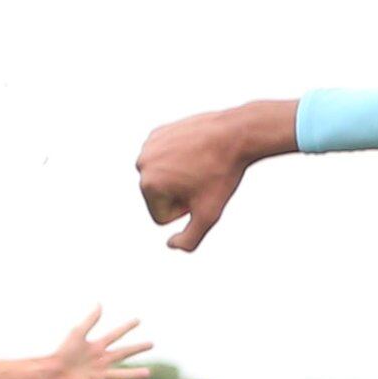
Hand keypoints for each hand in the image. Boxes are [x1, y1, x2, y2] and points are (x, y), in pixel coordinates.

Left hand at [43, 309, 154, 378]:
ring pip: (121, 375)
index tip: (138, 320)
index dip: (126, 327)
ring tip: (148, 373)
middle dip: (137, 349)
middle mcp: (101, 361)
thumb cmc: (63, 352)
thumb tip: (100, 304)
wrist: (52, 372)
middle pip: (123, 353)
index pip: (115, 335)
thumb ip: (90, 320)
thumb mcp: (78, 333)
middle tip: (151, 344)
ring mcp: (100, 376)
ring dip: (135, 374)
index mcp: (97, 347)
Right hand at [137, 100, 293, 253]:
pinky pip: (166, 159)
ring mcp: (148, 146)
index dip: (186, 210)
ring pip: (162, 178)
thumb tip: (171, 245)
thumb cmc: (223, 174)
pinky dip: (179, 158)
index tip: (201, 191)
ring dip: (179, 176)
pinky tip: (196, 151)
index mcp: (148, 185)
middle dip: (180, 192)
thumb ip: (190, 239)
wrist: (236, 133)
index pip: (162, 217)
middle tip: (202, 176)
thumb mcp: (209, 214)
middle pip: (160, 197)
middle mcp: (142, 164)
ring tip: (199, 163)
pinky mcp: (157, 133)